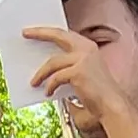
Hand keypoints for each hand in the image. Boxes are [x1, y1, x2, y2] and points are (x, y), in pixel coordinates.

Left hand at [19, 24, 137, 137]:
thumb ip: (67, 67)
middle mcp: (87, 49)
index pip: (65, 34)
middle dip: (40, 33)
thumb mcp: (82, 75)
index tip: (33, 31)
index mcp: (88, 47)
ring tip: (33, 83)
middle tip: (25, 34)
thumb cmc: (97, 94)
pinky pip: (56, 77)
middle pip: (58, 35)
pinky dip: (50, 86)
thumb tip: (46, 68)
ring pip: (53, 62)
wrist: (112, 107)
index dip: (48, 31)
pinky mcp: (79, 72)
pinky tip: (48, 93)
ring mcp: (84, 59)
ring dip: (40, 74)